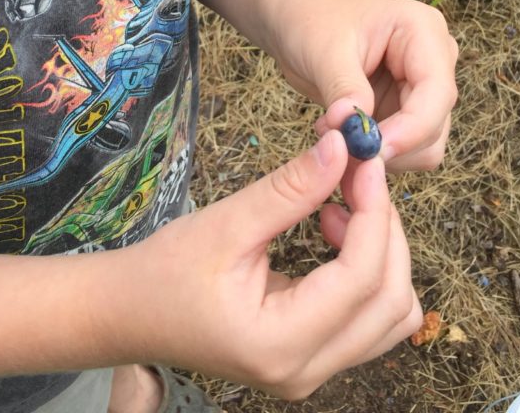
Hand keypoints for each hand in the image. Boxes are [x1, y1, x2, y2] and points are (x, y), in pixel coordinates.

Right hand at [114, 131, 421, 400]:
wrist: (128, 313)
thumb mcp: (225, 223)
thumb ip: (289, 189)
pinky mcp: (312, 357)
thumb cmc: (165, 271)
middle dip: (386, 229)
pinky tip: (330, 228)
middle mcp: (306, 371)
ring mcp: (313, 371)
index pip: (361, 278)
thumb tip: (343, 147)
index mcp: (281, 344)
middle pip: (392, 301)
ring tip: (337, 205)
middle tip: (357, 173)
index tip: (365, 158)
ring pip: (391, 314)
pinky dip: (367, 268)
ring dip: (382, 251)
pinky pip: (369, 316)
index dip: (375, 212)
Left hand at [269, 0, 457, 172]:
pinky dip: (374, 152)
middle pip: (434, 123)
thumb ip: (343, 88)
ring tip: (334, 132)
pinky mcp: (406, 111)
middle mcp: (434, 60)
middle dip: (392, 144)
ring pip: (424, 145)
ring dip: (380, 152)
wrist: (297, 23)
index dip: (412, 129)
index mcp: (423, 30)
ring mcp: (423, 88)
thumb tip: (356, 130)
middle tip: (343, 148)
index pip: (436, 91)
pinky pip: (404, 149)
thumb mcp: (323, 51)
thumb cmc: (312, 23)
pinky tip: (341, 133)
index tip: (373, 151)